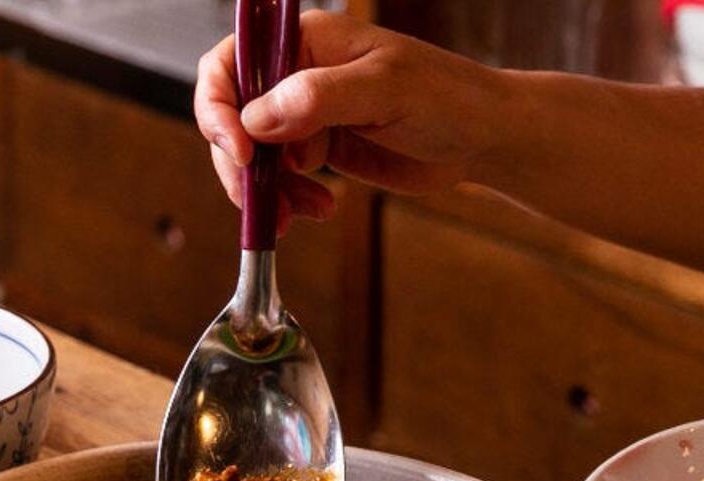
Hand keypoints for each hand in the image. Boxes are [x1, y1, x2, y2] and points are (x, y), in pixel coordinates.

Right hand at [193, 13, 506, 226]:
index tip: (241, 151)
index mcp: (305, 42)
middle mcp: (297, 74)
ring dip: (265, 191)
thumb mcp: (383, 89)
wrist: (483, 139)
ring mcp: (307, 115)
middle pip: (232, 116)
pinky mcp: (321, 150)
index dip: (220, 107)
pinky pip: (283, 179)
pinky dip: (290, 200)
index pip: (231, 63)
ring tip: (296, 215)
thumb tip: (255, 118)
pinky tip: (321, 209)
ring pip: (254, 155)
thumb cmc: (446, 97)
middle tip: (258, 202)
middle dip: (239, 163)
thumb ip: (317, 98)